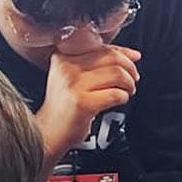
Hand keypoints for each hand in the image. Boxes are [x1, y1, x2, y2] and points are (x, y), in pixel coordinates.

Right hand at [37, 46, 140, 161]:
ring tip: (128, 91)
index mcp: (64, 58)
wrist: (47, 133)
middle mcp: (66, 68)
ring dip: (129, 83)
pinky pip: (114, 94)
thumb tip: (128, 56)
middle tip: (133, 78)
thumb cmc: (62, 108)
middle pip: (111, 58)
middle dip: (129, 68)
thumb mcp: (71, 78)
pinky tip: (120, 100)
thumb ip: (94, 65)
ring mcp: (73, 85)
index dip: (123, 52)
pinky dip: (123, 96)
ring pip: (116, 74)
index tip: (134, 57)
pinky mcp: (81, 103)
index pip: (101, 48)